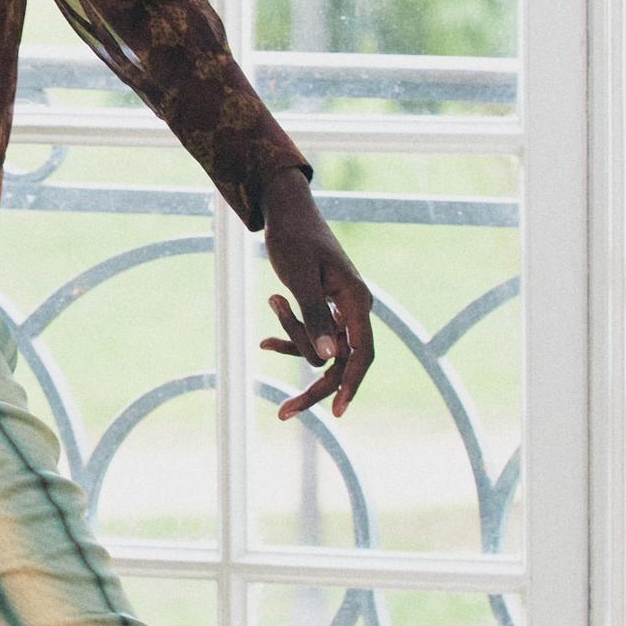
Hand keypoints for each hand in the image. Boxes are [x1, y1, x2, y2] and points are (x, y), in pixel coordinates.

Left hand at [260, 167, 374, 420]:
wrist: (286, 211)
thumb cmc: (293, 238)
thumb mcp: (299, 277)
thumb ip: (313, 316)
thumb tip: (327, 357)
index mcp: (356, 300)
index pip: (361, 354)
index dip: (350, 385)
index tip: (337, 412)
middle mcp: (354, 308)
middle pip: (341, 361)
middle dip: (314, 386)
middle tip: (283, 413)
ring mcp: (340, 310)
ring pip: (321, 349)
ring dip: (292, 338)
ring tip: (269, 316)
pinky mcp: (325, 308)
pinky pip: (311, 336)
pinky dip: (288, 338)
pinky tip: (263, 343)